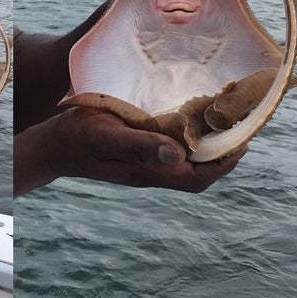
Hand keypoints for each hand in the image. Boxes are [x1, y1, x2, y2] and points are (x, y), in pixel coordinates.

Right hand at [15, 107, 244, 194]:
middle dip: (223, 154)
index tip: (243, 140)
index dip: (224, 163)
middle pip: (197, 173)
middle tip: (238, 126)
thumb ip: (140, 144)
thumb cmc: (77, 137)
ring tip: (220, 121)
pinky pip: (171, 153)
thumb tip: (180, 154)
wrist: (53, 146)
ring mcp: (143, 165)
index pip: (198, 177)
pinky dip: (187, 140)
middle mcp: (151, 171)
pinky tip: (186, 120)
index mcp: (148, 171)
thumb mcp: (106, 135)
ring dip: (207, 147)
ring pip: (186, 164)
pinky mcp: (136, 155)